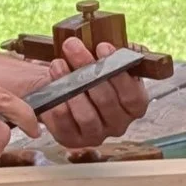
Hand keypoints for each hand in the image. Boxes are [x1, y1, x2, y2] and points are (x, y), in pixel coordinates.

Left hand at [27, 35, 152, 147]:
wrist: (65, 88)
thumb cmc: (92, 73)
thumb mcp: (110, 61)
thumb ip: (121, 55)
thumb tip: (127, 49)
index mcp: (134, 107)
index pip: (132, 96)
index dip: (118, 73)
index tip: (102, 47)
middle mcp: (118, 125)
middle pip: (106, 101)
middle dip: (87, 69)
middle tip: (72, 46)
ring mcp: (95, 135)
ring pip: (86, 115)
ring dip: (70, 86)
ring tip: (58, 64)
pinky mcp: (72, 140)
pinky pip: (64, 122)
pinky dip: (57, 102)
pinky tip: (51, 85)